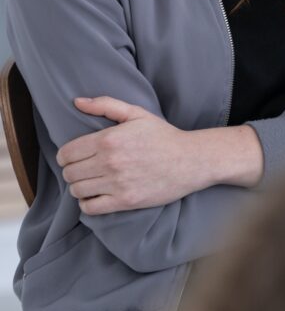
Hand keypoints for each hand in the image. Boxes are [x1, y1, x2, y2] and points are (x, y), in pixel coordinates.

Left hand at [57, 97, 205, 214]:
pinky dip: (87, 204)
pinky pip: (91, 208)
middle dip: (72, 171)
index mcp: (108, 139)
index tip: (73, 157)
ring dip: (80, 187)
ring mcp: (118, 183)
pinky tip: (96, 196)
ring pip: (77, 190)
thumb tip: (77, 102)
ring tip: (90, 182)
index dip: (65, 156)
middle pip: (70, 173)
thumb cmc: (164, 136)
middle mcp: (110, 162)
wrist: (193, 160)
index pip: (67, 153)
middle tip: (84, 170)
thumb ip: (106, 105)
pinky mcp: (126, 201)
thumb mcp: (137, 114)